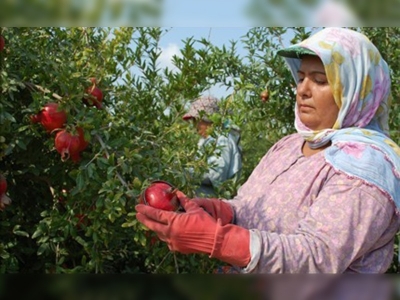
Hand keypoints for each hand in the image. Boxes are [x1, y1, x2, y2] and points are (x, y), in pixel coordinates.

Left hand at [135, 197, 249, 266]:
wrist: (214, 241)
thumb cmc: (206, 223)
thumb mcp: (195, 209)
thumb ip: (184, 201)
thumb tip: (178, 192)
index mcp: (173, 221)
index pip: (155, 214)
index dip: (145, 210)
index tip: (138, 206)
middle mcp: (170, 233)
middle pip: (152, 225)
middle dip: (144, 219)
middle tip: (137, 214)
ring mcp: (173, 242)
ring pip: (159, 234)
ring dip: (154, 228)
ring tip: (150, 222)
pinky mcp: (177, 248)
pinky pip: (167, 241)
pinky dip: (165, 235)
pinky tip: (165, 232)